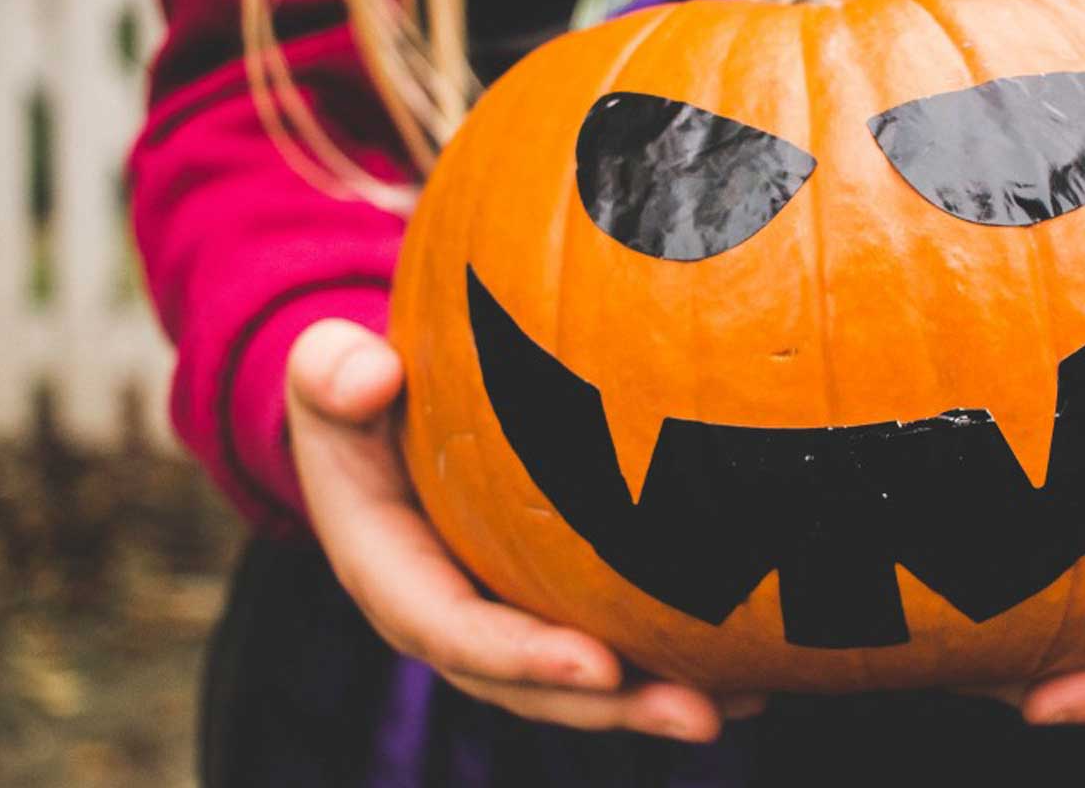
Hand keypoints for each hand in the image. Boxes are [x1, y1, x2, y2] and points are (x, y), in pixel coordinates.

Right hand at [287, 319, 761, 741]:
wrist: (376, 411)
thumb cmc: (356, 389)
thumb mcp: (325, 373)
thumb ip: (330, 373)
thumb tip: (367, 374)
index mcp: (392, 576)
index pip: (454, 632)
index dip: (522, 658)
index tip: (597, 667)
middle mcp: (450, 617)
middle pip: (531, 682)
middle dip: (612, 707)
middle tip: (697, 713)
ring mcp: (502, 615)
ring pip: (582, 678)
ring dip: (658, 697)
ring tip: (746, 704)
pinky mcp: (545, 603)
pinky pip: (611, 638)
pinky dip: (677, 654)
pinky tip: (759, 663)